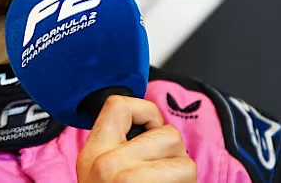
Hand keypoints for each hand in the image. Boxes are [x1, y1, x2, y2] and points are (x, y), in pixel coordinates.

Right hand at [76, 95, 197, 181]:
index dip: (147, 113)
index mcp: (93, 153)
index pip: (118, 104)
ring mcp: (129, 178)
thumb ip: (117, 146)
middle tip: (157, 176)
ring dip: (180, 173)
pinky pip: (187, 173)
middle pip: (166, 133)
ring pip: (182, 156)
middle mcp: (106, 163)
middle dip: (172, 154)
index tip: (150, 133)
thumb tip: (149, 125)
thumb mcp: (98, 173)